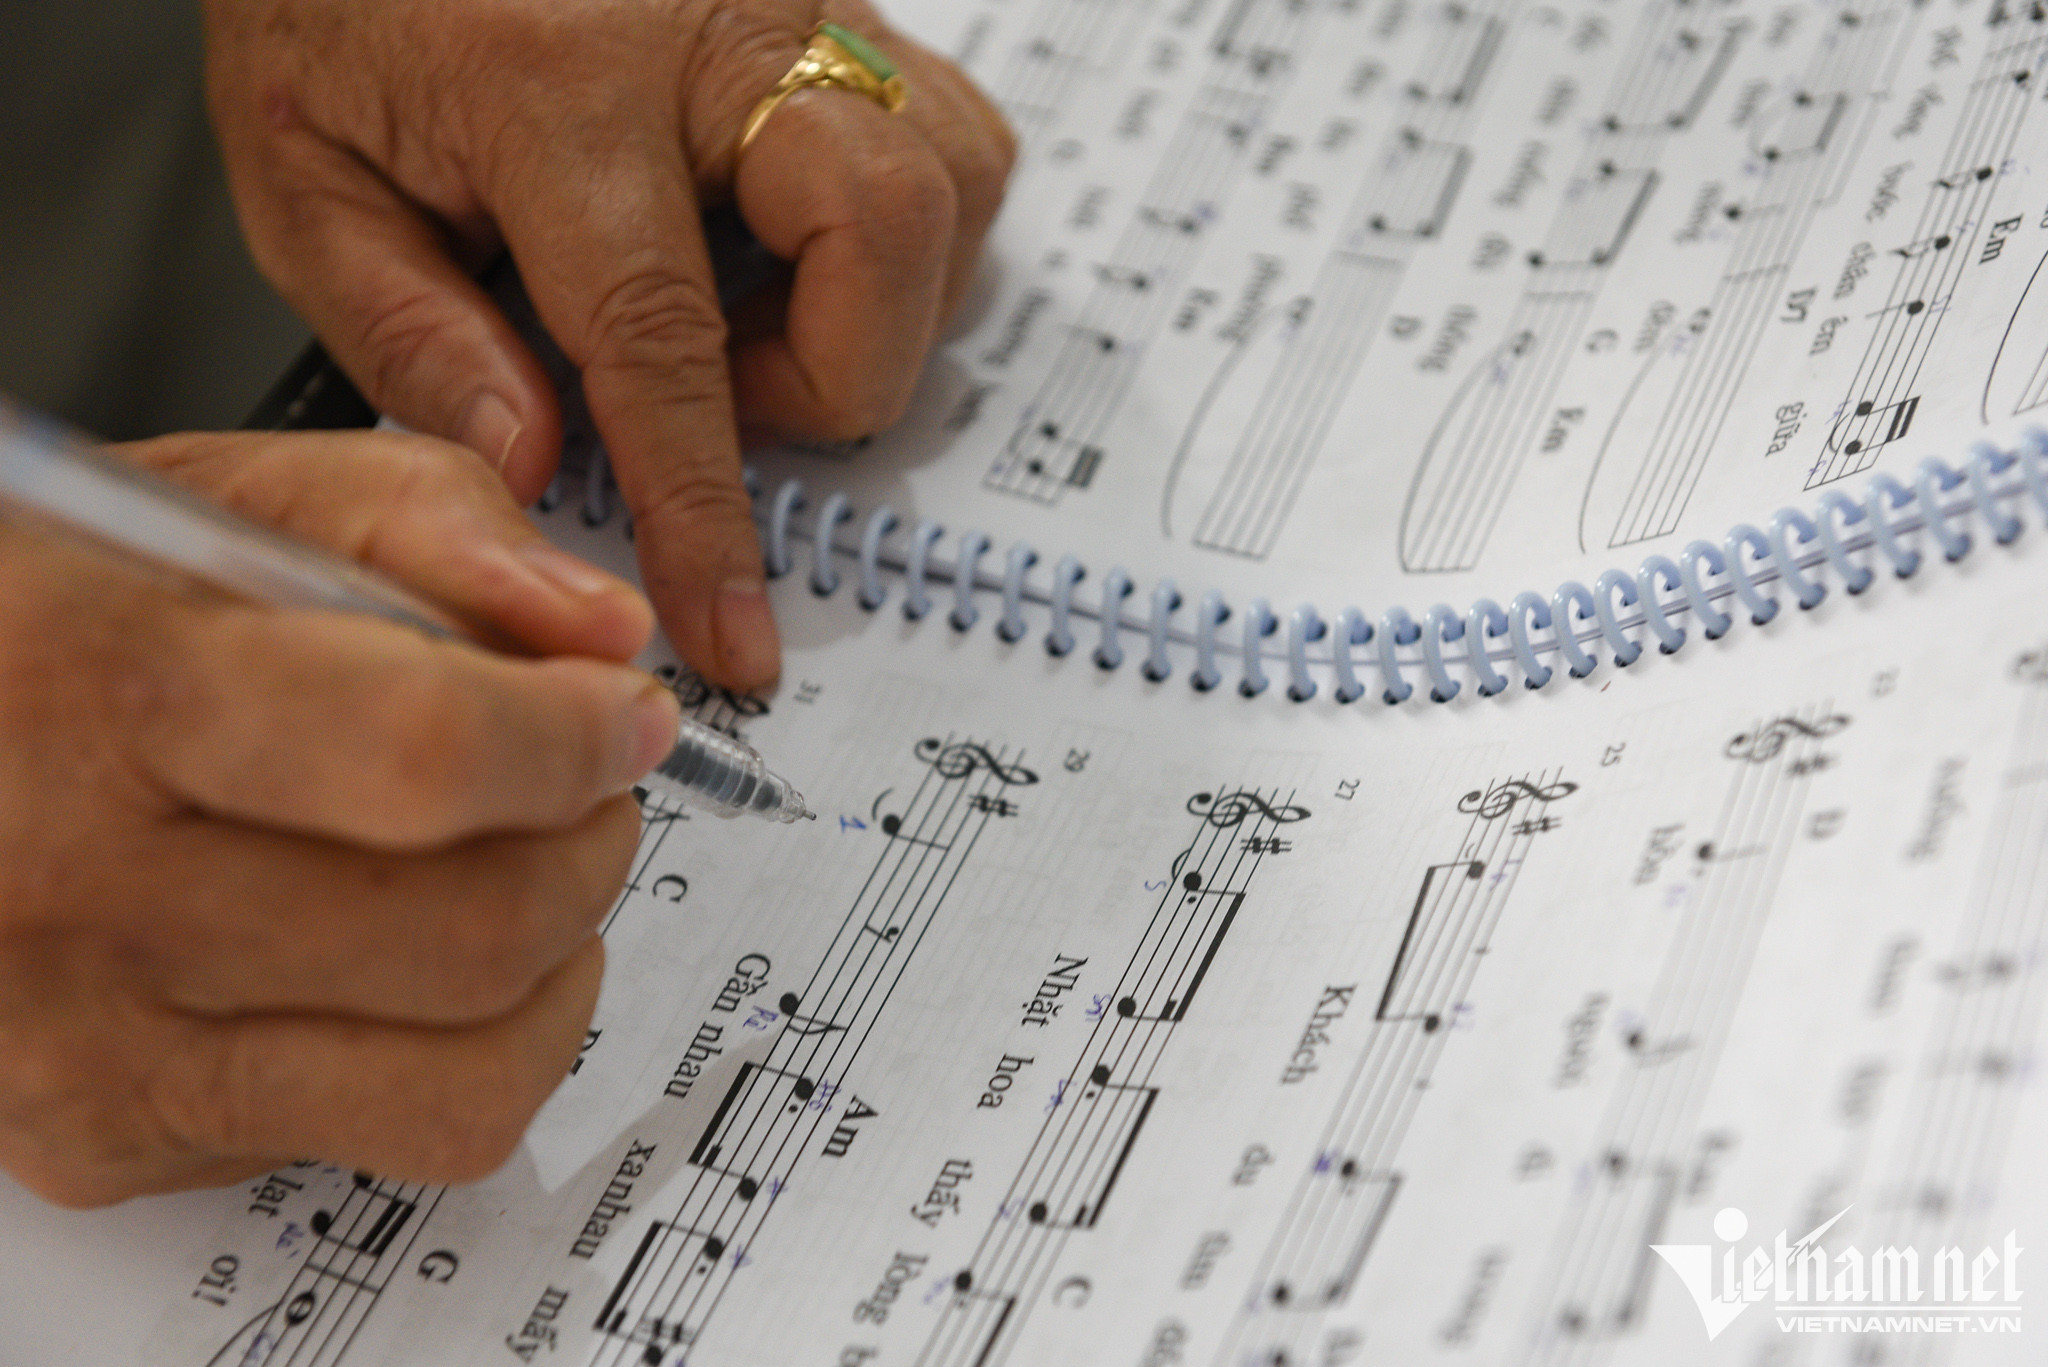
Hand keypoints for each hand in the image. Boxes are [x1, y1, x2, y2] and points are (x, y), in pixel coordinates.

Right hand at [0, 429, 679, 1206]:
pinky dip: (464, 1051)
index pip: (418, 754)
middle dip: (588, 852)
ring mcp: (90, 1047)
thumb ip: (427, 524)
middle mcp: (78, 892)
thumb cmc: (46, 618)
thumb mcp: (218, 502)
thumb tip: (603, 631)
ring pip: (461, 1082)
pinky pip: (396, 1142)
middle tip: (585, 792)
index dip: (570, 740)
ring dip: (557, 971)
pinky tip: (414, 963)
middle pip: (469, 934)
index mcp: (101, 688)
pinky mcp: (111, 1144)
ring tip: (525, 879)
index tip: (627, 717)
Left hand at [204, 0, 1016, 689]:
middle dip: (832, 373)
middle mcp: (712, 25)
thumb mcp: (304, 170)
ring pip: (952, 178)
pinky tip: (796, 247)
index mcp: (559, 85)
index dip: (704, 508)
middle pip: (884, 231)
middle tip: (727, 393)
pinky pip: (952, 128)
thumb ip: (408, 329)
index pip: (664, 339)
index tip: (727, 625)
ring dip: (881, 303)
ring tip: (752, 311)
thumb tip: (536, 463)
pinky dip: (907, 229)